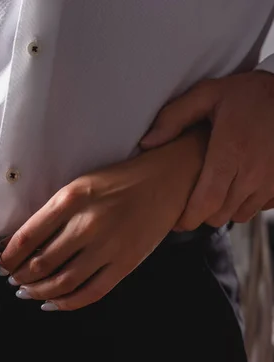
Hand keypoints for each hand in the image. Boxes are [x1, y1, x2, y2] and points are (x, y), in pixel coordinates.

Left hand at [0, 129, 207, 310]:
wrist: (168, 180)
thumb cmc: (120, 181)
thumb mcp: (80, 185)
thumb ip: (53, 211)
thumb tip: (23, 240)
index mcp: (71, 199)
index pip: (28, 235)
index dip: (10, 255)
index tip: (2, 263)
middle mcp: (87, 224)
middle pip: (42, 263)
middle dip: (21, 277)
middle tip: (13, 279)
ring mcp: (108, 247)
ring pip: (63, 282)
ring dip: (39, 292)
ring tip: (28, 292)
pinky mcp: (126, 264)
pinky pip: (91, 292)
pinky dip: (68, 303)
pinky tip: (55, 303)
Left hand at [141, 70, 273, 229]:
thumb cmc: (249, 93)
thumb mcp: (206, 94)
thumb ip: (173, 118)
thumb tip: (147, 143)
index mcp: (230, 152)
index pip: (206, 202)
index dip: (188, 218)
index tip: (176, 221)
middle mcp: (254, 171)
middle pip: (219, 215)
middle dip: (201, 215)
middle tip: (189, 203)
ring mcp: (272, 180)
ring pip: (240, 215)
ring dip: (223, 210)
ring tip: (213, 192)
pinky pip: (260, 208)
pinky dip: (246, 203)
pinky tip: (237, 186)